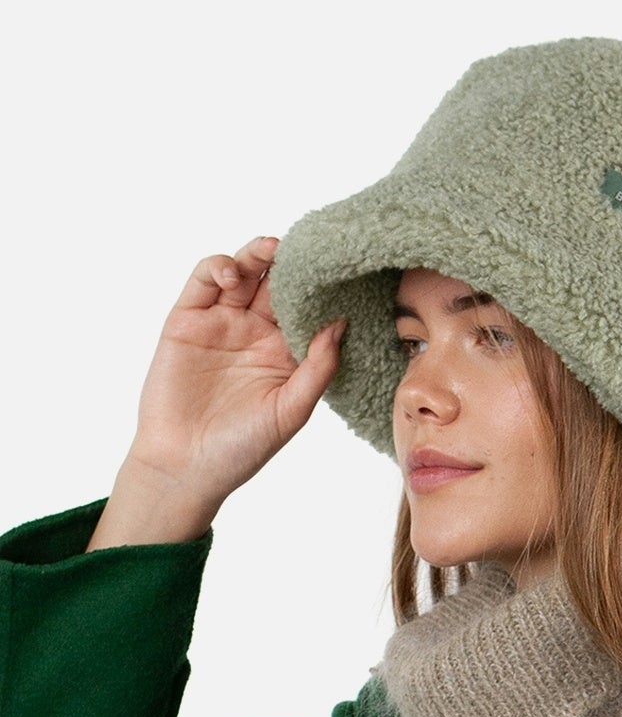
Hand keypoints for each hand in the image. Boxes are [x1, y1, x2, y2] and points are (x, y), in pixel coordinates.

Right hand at [98, 236, 345, 542]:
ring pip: (244, 272)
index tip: (341, 271)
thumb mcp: (291, 410)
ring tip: (273, 251)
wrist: (185, 467)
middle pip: (277, 281)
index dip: (323, 288)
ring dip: (258, 254)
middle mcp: (255, 333)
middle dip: (294, 262)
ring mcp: (221, 323)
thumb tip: (340, 322)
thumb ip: (318, 367)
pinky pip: (204, 280)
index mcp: (285, 353)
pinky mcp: (187, 320)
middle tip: (308, 249)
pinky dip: (220, 267)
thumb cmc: (241, 449)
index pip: (308, 308)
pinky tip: (236, 276)